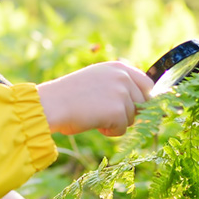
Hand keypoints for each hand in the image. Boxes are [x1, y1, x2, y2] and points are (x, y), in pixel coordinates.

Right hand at [37, 61, 153, 135]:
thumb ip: (118, 84)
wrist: (52, 105)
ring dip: (117, 123)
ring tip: (95, 116)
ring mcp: (122, 93)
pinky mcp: (118, 111)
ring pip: (132, 118)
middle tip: (106, 115)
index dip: (144, 99)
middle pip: (143, 103)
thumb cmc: (69, 96)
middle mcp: (123, 77)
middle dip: (128, 113)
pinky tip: (95, 124)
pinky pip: (123, 129)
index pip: (147, 84)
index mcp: (118, 67)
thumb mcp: (96, 80)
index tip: (137, 110)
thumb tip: (145, 101)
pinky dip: (110, 132)